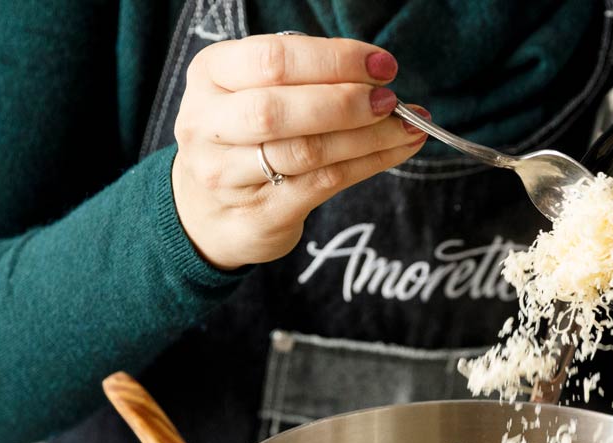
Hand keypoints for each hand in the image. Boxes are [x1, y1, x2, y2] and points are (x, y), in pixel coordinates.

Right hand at [171, 35, 427, 269]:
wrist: (205, 212)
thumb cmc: (244, 137)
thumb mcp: (256, 91)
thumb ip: (305, 78)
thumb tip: (378, 76)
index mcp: (211, 75)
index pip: (273, 59)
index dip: (334, 60)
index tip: (382, 66)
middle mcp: (208, 124)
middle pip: (278, 110)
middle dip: (346, 102)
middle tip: (392, 100)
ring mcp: (226, 175)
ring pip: (306, 152)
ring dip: (368, 137)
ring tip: (408, 127)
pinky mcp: (258, 213)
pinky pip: (323, 184)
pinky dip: (368, 164)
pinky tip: (396, 150)